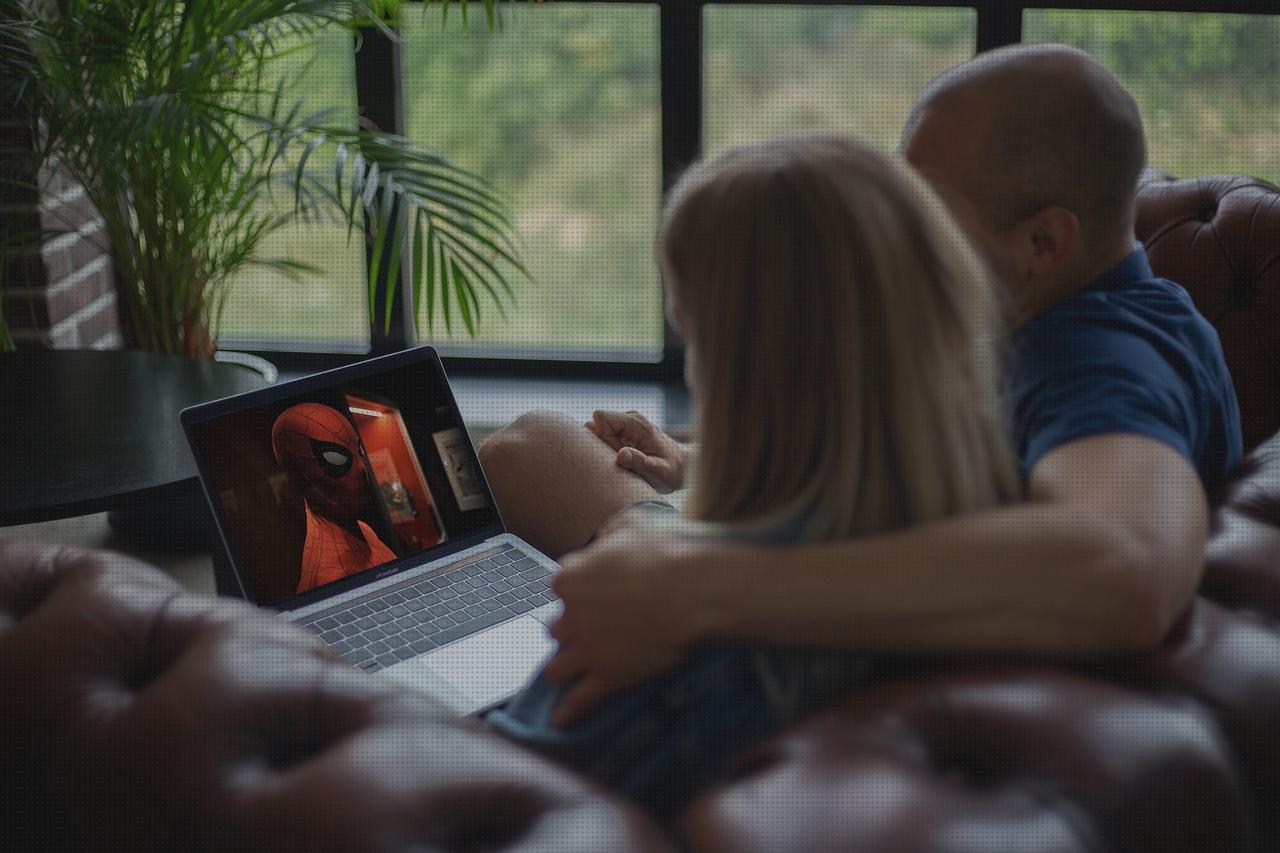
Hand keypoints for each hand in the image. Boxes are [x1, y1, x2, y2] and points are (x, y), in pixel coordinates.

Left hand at [544, 510, 707, 725]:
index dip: (577, 591)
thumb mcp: (632, 526)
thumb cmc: (667, 552)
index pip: (561, 586)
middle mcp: (571, 615)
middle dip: (569, 630)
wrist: (694, 590)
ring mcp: (588, 649)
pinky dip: (570, 711)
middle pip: (556, 629)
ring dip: (562, 669)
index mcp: (572, 577)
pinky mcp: (608, 675)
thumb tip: (608, 540)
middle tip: (588, 631)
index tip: (589, 594)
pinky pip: (580, 699)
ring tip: (565, 674)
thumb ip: (611, 535)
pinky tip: (562, 720)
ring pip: (557, 667)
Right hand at [585, 410, 688, 493]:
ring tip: (624, 462)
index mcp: (636, 423)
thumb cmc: (672, 471)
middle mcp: (629, 419)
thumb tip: (620, 455)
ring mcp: (626, 425)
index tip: (617, 454)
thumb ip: (640, 462)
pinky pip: (603, 437)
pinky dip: (607, 451)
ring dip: (603, 449)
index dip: (602, 437)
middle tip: (620, 460)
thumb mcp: (659, 472)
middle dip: (600, 445)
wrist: (683, 467)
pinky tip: (624, 461)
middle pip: (595, 423)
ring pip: (596, 431)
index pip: (601, 417)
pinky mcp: (623, 433)